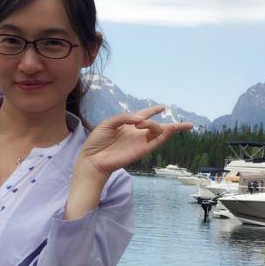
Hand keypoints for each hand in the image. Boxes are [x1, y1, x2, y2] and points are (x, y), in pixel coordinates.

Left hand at [76, 105, 192, 178]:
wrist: (92, 158)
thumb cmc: (97, 141)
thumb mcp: (108, 123)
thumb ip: (123, 117)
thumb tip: (140, 119)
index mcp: (128, 125)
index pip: (145, 115)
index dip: (154, 110)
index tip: (163, 107)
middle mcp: (136, 133)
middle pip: (156, 126)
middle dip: (154, 121)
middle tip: (139, 123)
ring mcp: (140, 142)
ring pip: (157, 132)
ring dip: (155, 125)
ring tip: (141, 125)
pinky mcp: (141, 151)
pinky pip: (156, 143)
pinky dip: (165, 136)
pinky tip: (171, 128)